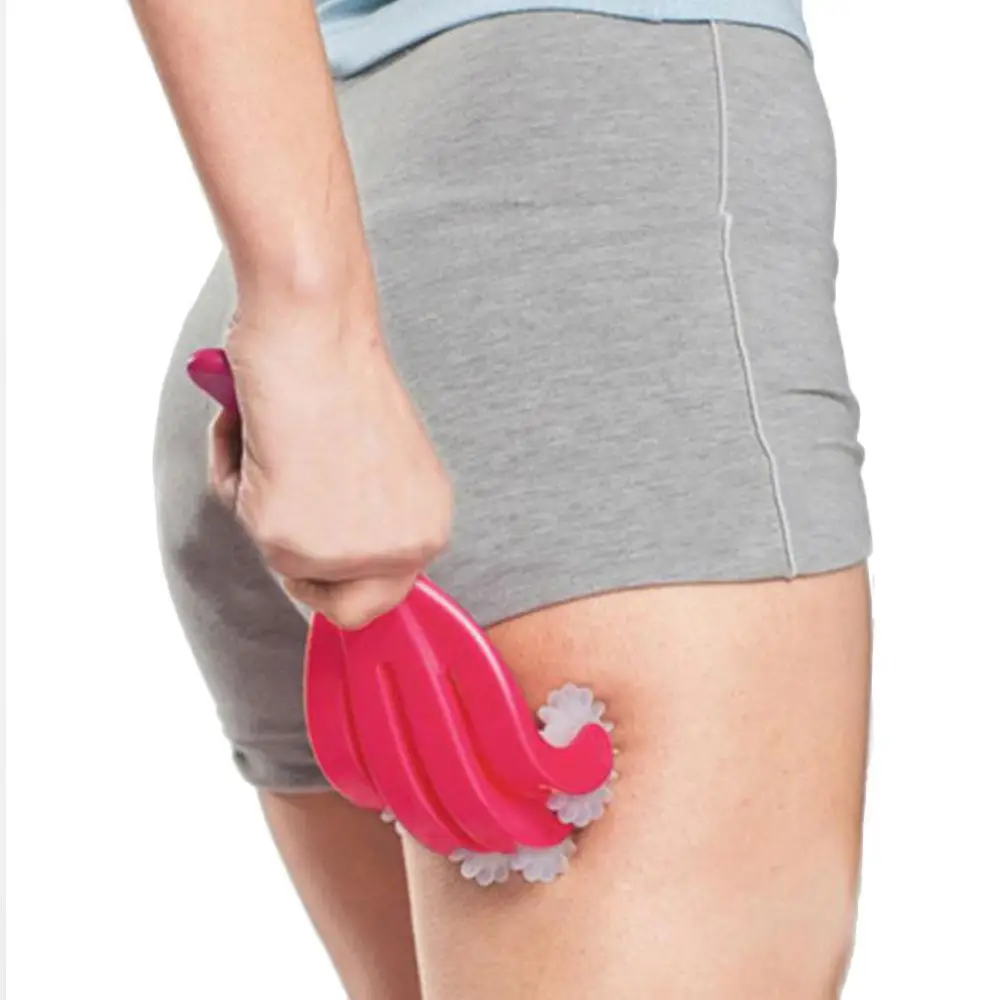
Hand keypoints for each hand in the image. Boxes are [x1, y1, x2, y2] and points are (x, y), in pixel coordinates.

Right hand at [210, 288, 452, 628]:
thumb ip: (369, 516)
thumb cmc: (343, 374)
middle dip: (296, 549)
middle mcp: (399, 550)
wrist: (315, 329)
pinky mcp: (288, 537)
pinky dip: (234, 472)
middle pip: (328, 601)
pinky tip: (259, 427)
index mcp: (429, 528)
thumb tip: (334, 543)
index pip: (378, 600)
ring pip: (276, 558)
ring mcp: (344, 551)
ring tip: (280, 434)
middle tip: (287, 483)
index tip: (314, 544)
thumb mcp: (383, 464)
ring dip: (262, 497)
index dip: (337, 576)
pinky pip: (240, 522)